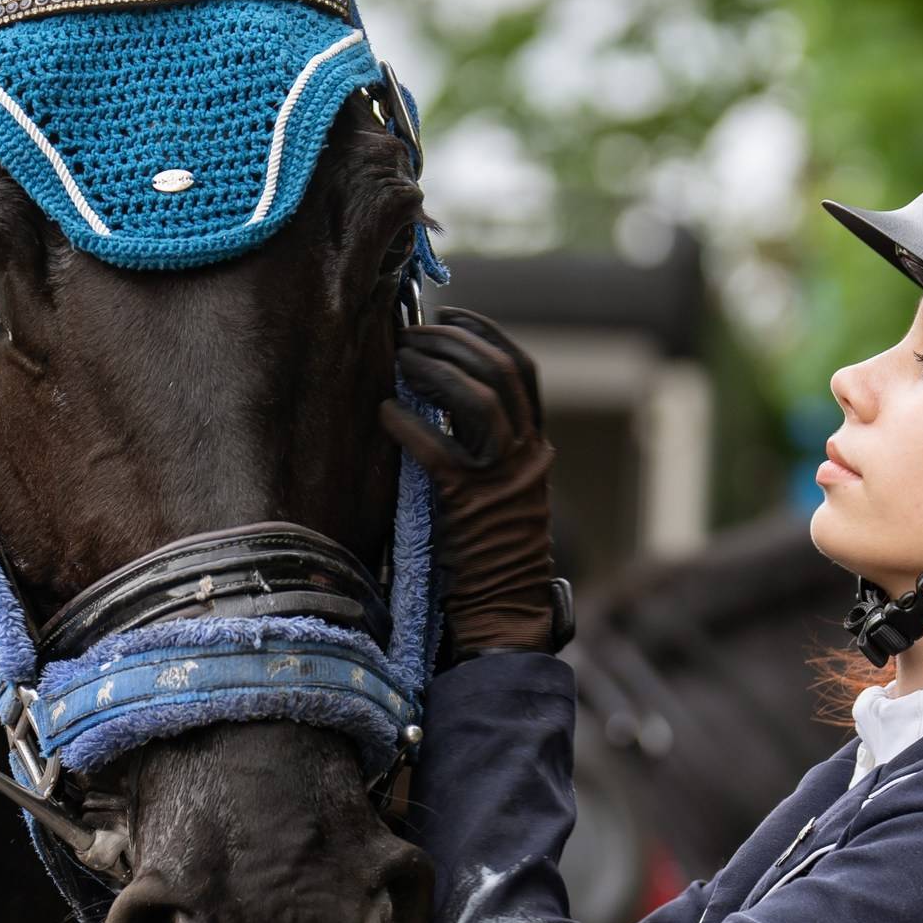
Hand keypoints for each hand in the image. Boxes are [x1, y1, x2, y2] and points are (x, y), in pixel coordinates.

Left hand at [381, 308, 560, 658]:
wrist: (505, 607)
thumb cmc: (491, 549)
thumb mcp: (503, 488)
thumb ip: (485, 444)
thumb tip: (438, 393)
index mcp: (536, 447)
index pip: (522, 369)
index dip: (486, 333)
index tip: (450, 315)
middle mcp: (527, 455)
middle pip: (498, 373)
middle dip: (452, 343)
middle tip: (410, 334)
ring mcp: (501, 479)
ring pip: (478, 400)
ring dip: (434, 371)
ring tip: (399, 362)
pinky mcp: (469, 504)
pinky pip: (436, 450)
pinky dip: (409, 425)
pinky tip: (385, 412)